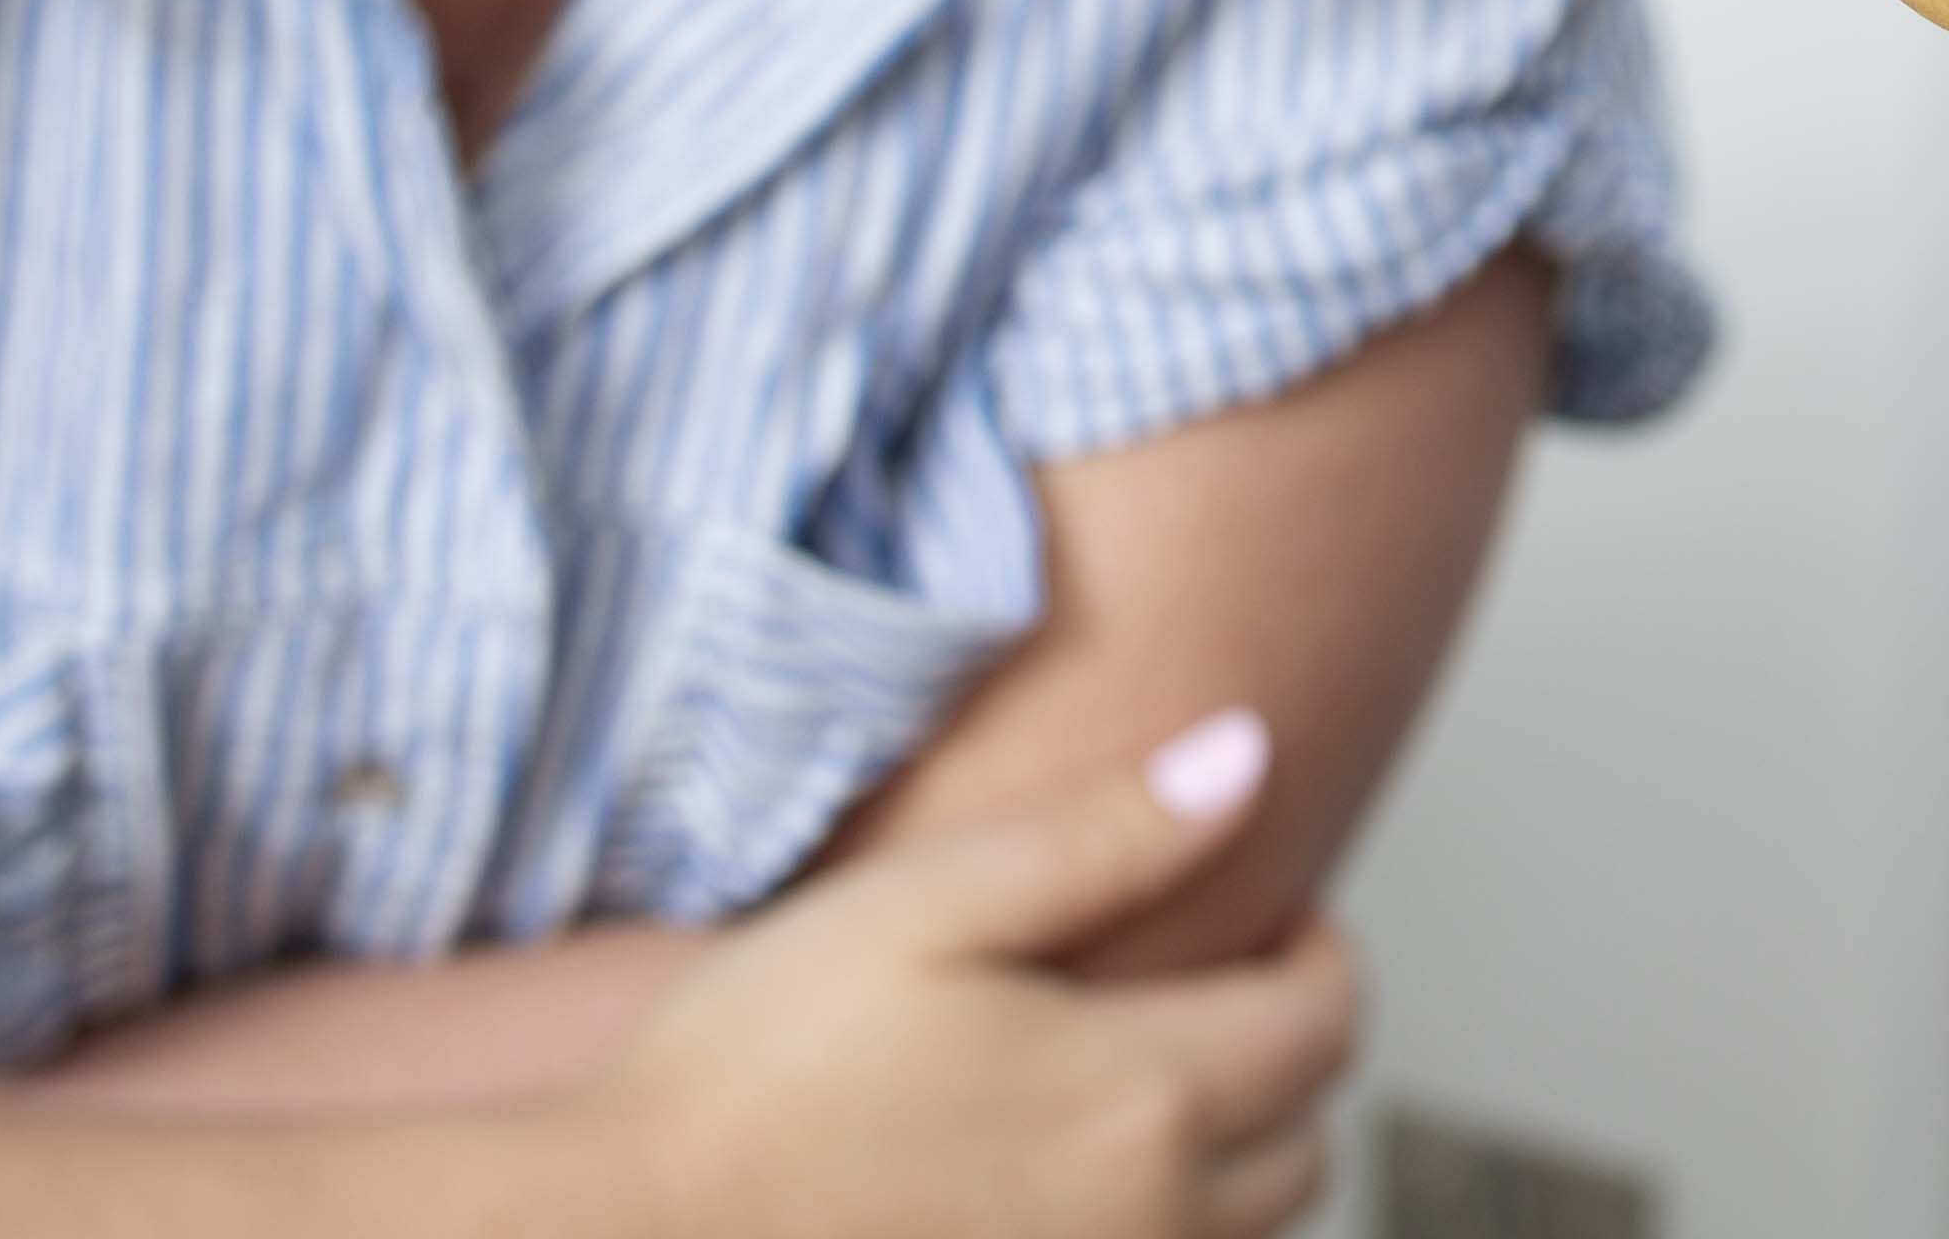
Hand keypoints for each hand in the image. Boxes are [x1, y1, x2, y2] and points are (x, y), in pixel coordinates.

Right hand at [580, 712, 1357, 1238]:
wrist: (621, 1237)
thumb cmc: (747, 1076)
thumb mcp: (927, 907)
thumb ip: (1109, 838)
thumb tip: (1247, 759)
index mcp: (1147, 1098)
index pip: (1327, 1022)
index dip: (1317, 951)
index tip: (1266, 914)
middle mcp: (1151, 1222)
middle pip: (1309, 1141)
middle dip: (1284, 1055)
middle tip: (1204, 993)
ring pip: (1249, 1236)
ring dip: (1232, 1159)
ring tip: (1130, 1089)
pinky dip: (1155, 1233)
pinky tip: (1063, 1187)